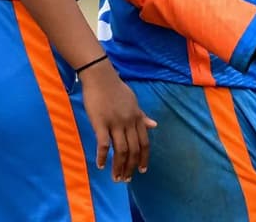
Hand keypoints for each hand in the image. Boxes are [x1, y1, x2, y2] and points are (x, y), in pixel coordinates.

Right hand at [79, 61, 156, 181]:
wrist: (101, 77)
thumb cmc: (115, 90)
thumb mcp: (133, 102)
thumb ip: (142, 116)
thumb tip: (155, 125)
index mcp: (137, 118)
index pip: (144, 142)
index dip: (144, 157)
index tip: (142, 170)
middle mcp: (129, 122)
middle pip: (134, 149)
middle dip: (131, 167)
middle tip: (127, 180)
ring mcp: (115, 123)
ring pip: (120, 150)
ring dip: (119, 166)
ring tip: (116, 178)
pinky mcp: (100, 123)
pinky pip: (103, 143)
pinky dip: (102, 156)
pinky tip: (100, 166)